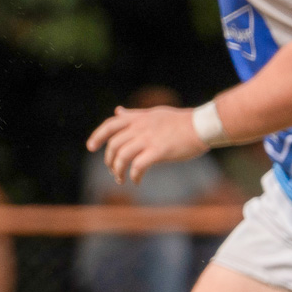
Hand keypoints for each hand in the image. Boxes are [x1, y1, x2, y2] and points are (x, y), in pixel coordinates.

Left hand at [87, 105, 208, 183]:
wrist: (202, 125)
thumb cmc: (180, 120)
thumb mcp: (153, 113)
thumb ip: (134, 114)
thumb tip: (117, 111)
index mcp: (138, 118)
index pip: (110, 125)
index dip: (98, 136)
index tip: (90, 147)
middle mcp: (140, 127)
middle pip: (113, 144)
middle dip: (109, 160)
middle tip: (112, 170)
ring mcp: (148, 139)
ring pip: (122, 156)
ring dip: (118, 170)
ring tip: (120, 179)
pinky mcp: (158, 151)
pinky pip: (138, 166)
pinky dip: (134, 176)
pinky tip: (137, 181)